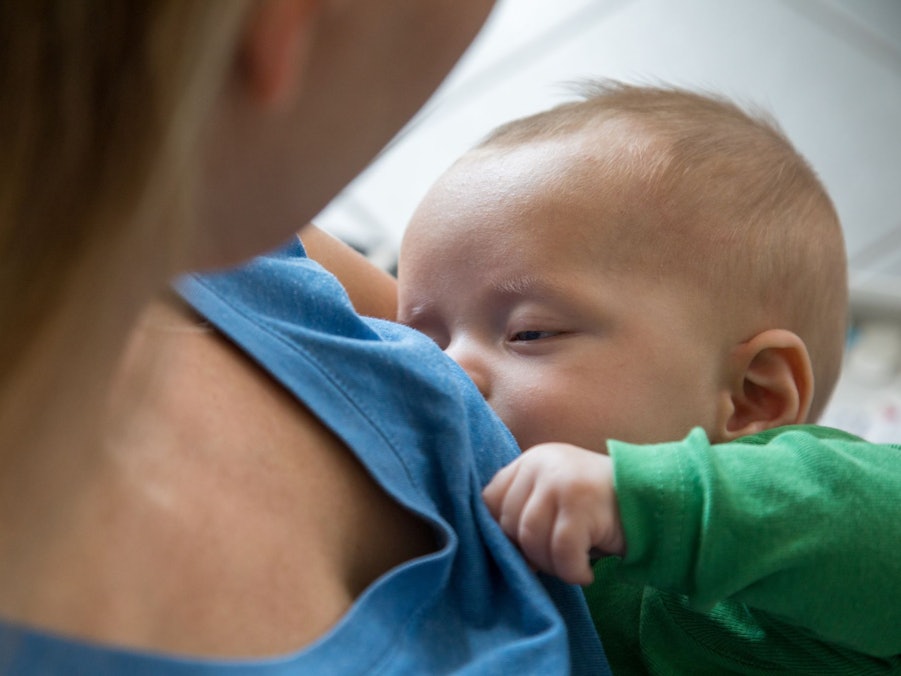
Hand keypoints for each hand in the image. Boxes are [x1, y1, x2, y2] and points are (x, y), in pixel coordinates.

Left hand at [482, 442, 624, 584]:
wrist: (657, 498)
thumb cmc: (600, 508)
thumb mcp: (556, 496)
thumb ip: (526, 509)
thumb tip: (500, 552)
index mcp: (531, 460)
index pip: (490, 500)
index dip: (501, 532)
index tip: (525, 549)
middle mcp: (541, 464)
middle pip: (508, 523)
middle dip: (529, 554)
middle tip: (557, 560)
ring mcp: (562, 481)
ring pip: (531, 539)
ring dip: (550, 566)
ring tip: (571, 567)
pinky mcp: (582, 503)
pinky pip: (561, 552)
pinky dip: (571, 572)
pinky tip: (585, 574)